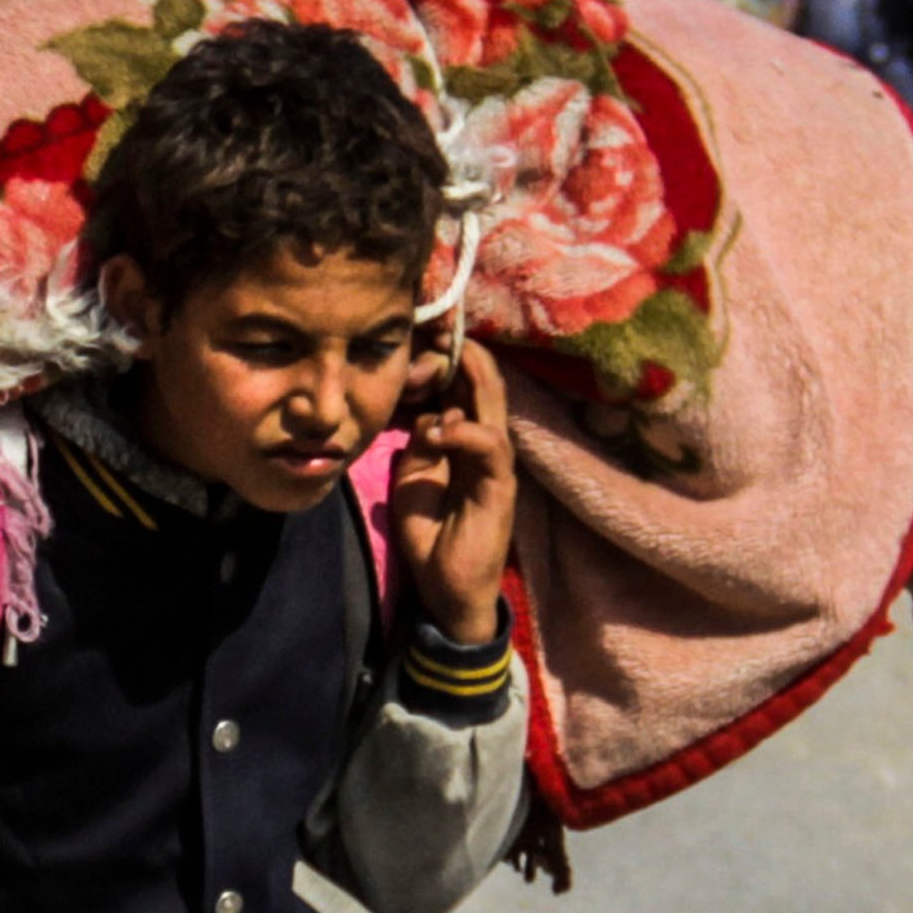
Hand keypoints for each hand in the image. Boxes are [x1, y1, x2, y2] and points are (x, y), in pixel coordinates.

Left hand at [388, 340, 516, 645]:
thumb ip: (419, 444)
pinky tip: (442, 427)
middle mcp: (484, 445)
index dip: (448, 358)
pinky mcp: (499, 487)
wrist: (446, 589)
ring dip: (470, 379)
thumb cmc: (431, 533)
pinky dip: (466, 432)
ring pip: (492, 406)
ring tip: (449, 355)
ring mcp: (495, 465)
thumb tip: (422, 417)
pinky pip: (490, 448)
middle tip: (442, 323)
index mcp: (464, 440)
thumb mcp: (413, 478)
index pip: (463, 387)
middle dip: (463, 353)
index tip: (425, 329)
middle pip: (483, 385)